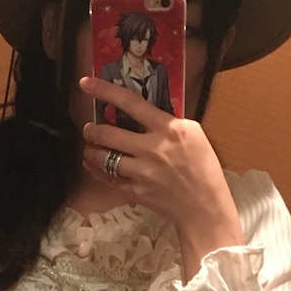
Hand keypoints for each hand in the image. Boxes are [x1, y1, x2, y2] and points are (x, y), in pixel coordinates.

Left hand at [79, 76, 243, 276]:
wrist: (205, 207)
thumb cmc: (203, 167)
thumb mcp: (193, 134)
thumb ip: (168, 121)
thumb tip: (145, 112)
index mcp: (168, 129)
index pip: (131, 103)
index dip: (105, 90)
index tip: (86, 83)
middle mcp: (152, 148)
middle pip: (108, 133)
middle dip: (92, 129)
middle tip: (89, 128)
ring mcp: (142, 172)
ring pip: (104, 157)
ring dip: (92, 150)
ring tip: (91, 146)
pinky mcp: (136, 191)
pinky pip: (108, 178)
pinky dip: (96, 170)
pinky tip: (91, 164)